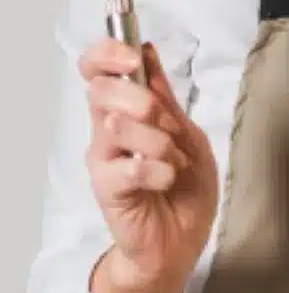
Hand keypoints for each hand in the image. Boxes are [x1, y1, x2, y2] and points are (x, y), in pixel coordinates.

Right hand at [82, 40, 218, 292]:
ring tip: (173, 162)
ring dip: (159, 141)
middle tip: (164, 123)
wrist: (182, 241)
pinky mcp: (108, 190)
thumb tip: (147, 51)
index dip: (108, 54)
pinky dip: (159, 170)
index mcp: (125, 110)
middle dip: (142, 99)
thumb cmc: (184, 187)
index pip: (96, 69)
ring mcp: (104, 160)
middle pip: (102, 91)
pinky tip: (167, 181)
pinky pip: (130, 166)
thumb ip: (166, 96)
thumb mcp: (188, 132)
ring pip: (117, 125)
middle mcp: (106, 131)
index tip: (133, 57)